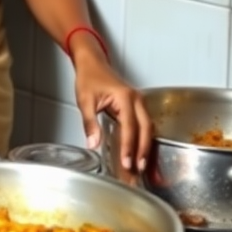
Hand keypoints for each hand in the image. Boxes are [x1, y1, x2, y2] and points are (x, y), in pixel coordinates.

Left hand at [70, 40, 152, 172]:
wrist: (91, 63)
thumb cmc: (89, 77)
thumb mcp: (85, 101)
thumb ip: (90, 123)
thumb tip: (94, 143)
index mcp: (125, 97)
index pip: (129, 127)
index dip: (129, 147)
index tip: (126, 162)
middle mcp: (136, 99)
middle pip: (145, 129)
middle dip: (143, 150)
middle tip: (138, 168)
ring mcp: (138, 102)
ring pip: (147, 127)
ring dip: (144, 146)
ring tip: (139, 164)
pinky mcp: (136, 105)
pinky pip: (143, 124)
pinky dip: (142, 138)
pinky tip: (138, 150)